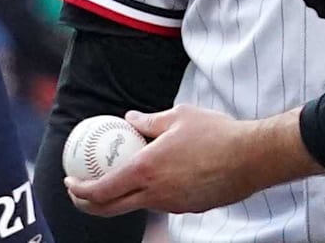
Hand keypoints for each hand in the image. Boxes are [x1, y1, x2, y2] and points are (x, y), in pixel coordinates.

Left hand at [65, 105, 316, 215]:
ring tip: (111, 180)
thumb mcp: (177, 116)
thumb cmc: (216, 133)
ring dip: (118, 198)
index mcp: (145, 171)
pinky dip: (146, 194)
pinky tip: (149, 178)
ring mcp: (174, 204)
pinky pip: (161, 202)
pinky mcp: (191, 208)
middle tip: (77, 191)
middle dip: (87, 203)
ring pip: (137, 205)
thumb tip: (128, 119)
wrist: (256, 158)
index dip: (79, 190)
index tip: (69, 181)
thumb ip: (147, 121)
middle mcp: (157, 193)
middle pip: (110, 208)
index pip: (101, 190)